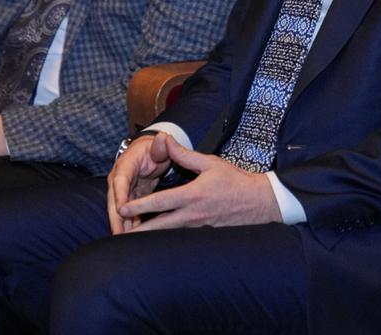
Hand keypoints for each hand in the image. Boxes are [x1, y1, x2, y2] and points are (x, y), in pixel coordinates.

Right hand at [107, 132, 172, 233]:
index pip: (120, 181)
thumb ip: (161, 146)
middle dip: (115, 218)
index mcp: (125, 166)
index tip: (122, 210)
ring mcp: (122, 190)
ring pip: (119, 211)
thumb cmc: (155, 149)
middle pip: (114, 201)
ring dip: (121, 226)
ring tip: (125, 242)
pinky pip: (128, 214)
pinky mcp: (129, 199)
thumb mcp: (158, 146)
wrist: (150, 153)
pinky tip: (133, 239)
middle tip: (118, 235)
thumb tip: (164, 138)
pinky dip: (129, 225)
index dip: (120, 196)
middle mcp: (119, 179)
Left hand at [114, 136, 280, 232]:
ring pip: (168, 235)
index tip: (121, 208)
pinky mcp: (204, 235)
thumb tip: (164, 139)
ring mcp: (198, 228)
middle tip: (119, 232)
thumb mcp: (210, 163)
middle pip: (159, 227)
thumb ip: (184, 154)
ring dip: (150, 237)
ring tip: (130, 239)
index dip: (139, 205)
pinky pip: (180, 238)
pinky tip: (154, 242)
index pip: (160, 202)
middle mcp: (193, 215)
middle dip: (138, 230)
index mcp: (193, 195)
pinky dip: (165, 239)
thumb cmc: (235, 181)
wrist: (261, 203)